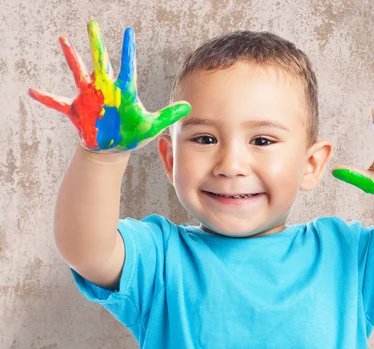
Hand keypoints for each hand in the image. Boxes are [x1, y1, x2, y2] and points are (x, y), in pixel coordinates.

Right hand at [28, 20, 189, 151]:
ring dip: (72, 57)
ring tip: (64, 39)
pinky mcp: (78, 111)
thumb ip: (168, 115)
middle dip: (97, 44)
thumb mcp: (152, 126)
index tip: (129, 32)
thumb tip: (189, 107)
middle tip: (92, 23)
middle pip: (101, 62)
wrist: (113, 148)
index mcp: (124, 91)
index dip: (128, 50)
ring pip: (79, 73)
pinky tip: (32, 91)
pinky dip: (46, 98)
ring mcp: (91, 98)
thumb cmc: (132, 134)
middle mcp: (106, 90)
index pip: (128, 66)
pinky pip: (58, 103)